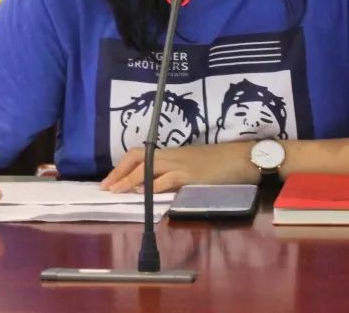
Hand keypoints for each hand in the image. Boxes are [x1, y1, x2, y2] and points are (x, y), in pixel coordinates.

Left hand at [100, 142, 258, 193]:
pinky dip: (153, 187)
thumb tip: (158, 186)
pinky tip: (143, 196)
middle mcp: (172, 155)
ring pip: (147, 168)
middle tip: (105, 187)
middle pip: (138, 158)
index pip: (140, 154)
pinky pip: (167, 179)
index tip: (109, 180)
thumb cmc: (222, 162)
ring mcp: (181, 164)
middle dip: (119, 172)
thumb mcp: (194, 166)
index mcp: (172, 153)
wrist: (243, 157)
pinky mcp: (190, 175)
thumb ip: (176, 174)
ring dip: (129, 181)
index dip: (122, 167)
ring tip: (115, 192)